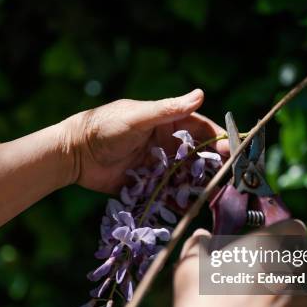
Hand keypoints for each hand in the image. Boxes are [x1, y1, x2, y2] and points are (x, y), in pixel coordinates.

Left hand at [65, 89, 227, 192]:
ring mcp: (158, 166)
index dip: (219, 140)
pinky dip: (179, 202)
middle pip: (198, 157)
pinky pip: (168, 195)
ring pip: (186, 178)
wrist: (74, 153)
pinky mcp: (147, 185)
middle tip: (228, 181)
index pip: (202, 130)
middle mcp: (167, 145)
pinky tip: (190, 211)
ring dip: (199, 187)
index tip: (232, 152)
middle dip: (214, 168)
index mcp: (168, 123)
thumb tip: (200, 94)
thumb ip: (168, 110)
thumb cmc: (105, 127)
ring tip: (213, 199)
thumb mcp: (138, 117)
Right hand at [150, 220, 306, 306]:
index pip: (295, 228)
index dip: (289, 232)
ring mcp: (303, 303)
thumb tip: (201, 234)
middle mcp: (292, 271)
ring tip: (300, 299)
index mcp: (266, 248)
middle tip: (291, 270)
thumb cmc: (201, 304)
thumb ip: (198, 245)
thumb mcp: (189, 267)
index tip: (280, 240)